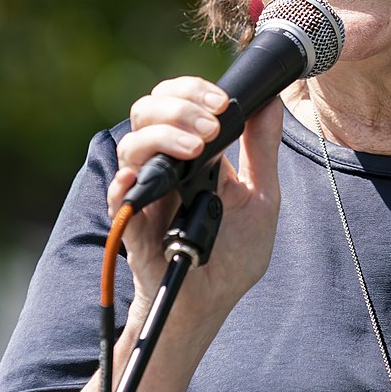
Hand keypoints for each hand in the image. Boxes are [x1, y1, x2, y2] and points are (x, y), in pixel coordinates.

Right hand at [108, 76, 283, 351]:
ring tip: (198, 148)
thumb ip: (263, 150)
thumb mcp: (262, 196)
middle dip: (179, 107)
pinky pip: (118, 193)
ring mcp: (147, 191)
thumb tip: (272, 101)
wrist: (213, 300)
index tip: (222, 102)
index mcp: (195, 153)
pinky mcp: (133, 222)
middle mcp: (166, 165)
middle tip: (212, 126)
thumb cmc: (234, 253)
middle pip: (148, 110)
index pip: (180, 101)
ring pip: (132, 144)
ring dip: (164, 135)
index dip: (194, 90)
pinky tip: (145, 178)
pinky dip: (128, 181)